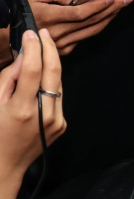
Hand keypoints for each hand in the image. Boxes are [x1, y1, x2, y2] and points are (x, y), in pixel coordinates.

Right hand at [0, 29, 65, 177]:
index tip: (31, 33)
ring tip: (41, 52)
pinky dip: (49, 85)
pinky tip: (41, 80)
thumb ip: (9, 77)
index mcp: (23, 109)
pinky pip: (57, 97)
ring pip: (58, 83)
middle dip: (50, 48)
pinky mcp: (62, 124)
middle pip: (54, 71)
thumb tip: (25, 55)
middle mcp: (44, 114)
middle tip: (43, 33)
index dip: (34, 48)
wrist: (5, 165)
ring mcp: (56, 120)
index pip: (34, 69)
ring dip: (50, 66)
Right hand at [26, 0, 130, 55]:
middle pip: (92, 22)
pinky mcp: (65, 50)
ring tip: (123, 4)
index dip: (99, 6)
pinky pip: (86, 37)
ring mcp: (63, 44)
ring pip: (92, 31)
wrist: (10, 35)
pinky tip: (108, 16)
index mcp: (50, 18)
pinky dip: (98, 25)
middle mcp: (59, 34)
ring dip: (110, 17)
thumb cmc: (22, 11)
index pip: (81, 13)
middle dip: (112, 9)